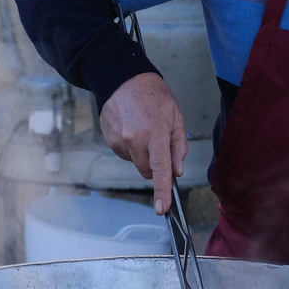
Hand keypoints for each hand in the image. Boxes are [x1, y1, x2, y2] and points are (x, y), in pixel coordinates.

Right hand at [100, 72, 187, 214]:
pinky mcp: (110, 140)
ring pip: (135, 162)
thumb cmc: (153, 96)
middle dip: (154, 165)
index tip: (162, 209)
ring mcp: (119, 141)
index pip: (160, 169)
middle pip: (146, 171)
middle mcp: (135, 140)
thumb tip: (177, 170)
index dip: (162, 191)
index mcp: (155, 134)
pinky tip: (131, 128)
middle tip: (158, 143)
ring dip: (141, 153)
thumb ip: (179, 146)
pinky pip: (124, 154)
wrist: (122, 79)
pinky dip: (130, 147)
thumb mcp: (175, 116)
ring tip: (142, 128)